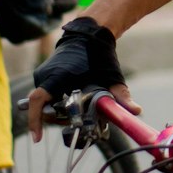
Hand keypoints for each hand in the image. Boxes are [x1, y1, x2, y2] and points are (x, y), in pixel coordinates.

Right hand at [27, 17, 140, 140]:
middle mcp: (46, 76)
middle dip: (61, 119)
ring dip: (61, 110)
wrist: (89, 33)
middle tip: (80, 121)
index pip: (37, 101)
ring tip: (81, 110)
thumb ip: (122, 96)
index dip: (35, 121)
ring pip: (48, 102)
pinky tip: (76, 102)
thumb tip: (136, 111)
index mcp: (58, 76)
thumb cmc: (99, 55)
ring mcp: (43, 75)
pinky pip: (48, 95)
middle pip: (46, 108)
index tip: (38, 138)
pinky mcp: (45, 75)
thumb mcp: (111, 77)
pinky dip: (60, 102)